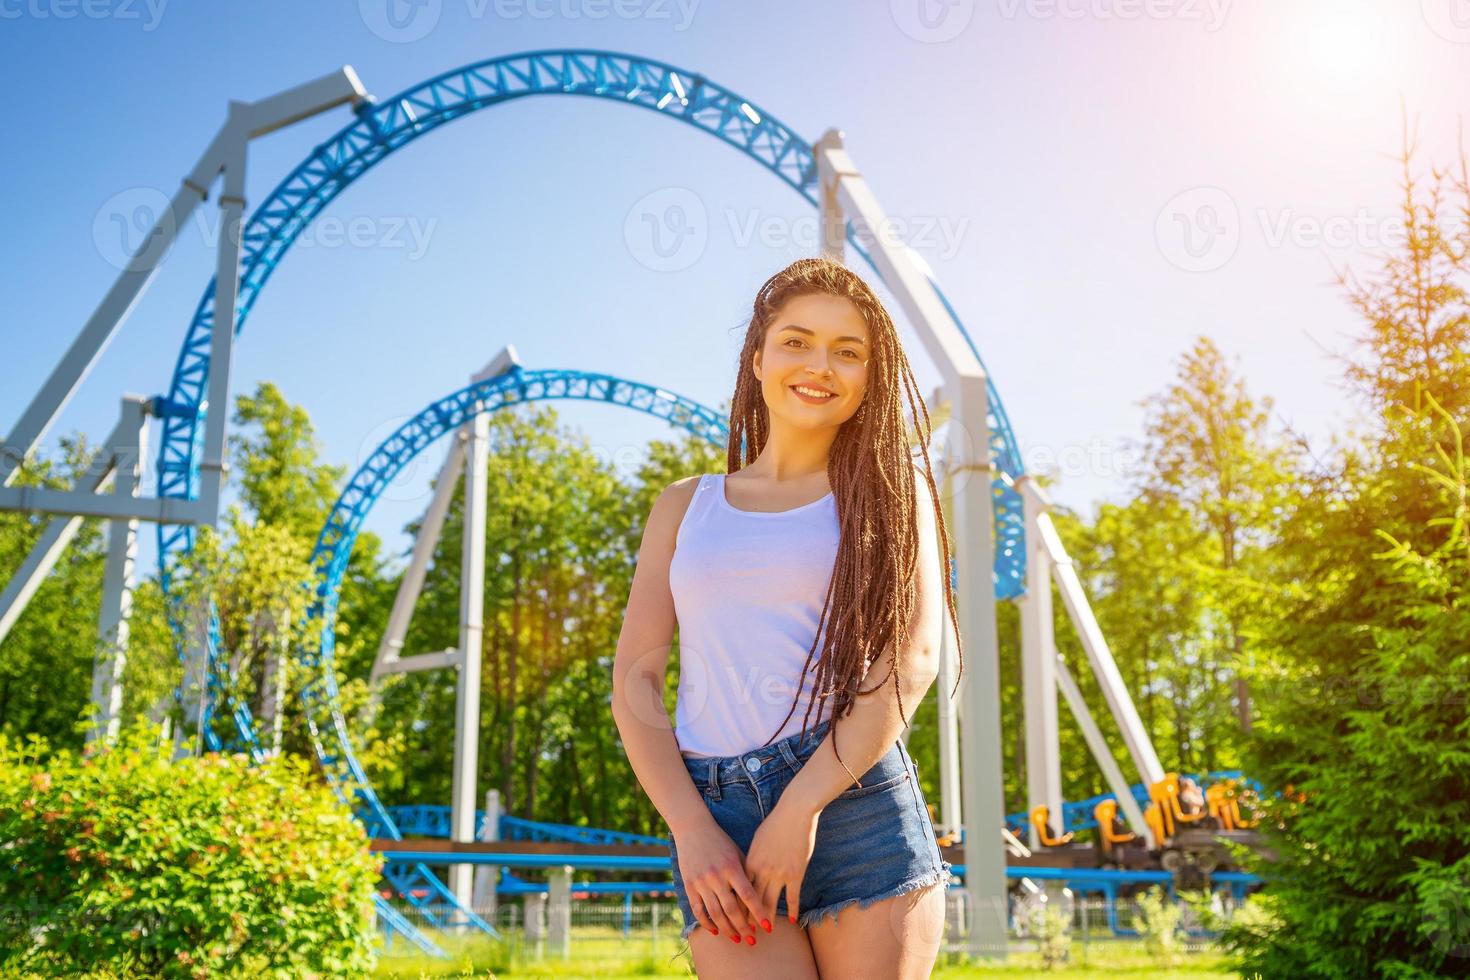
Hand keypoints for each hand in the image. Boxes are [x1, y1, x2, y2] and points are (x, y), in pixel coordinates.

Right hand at [672, 817, 766, 943]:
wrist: (693, 827)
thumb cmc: (720, 840)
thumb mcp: (737, 852)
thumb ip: (746, 873)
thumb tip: (758, 896)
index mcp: (732, 867)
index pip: (748, 895)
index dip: (758, 912)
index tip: (767, 926)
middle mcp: (716, 876)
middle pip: (732, 909)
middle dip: (743, 927)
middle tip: (753, 940)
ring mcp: (701, 882)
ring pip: (715, 913)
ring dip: (727, 929)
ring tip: (736, 939)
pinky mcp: (689, 885)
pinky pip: (698, 909)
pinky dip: (706, 922)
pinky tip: (715, 931)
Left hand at [743, 797, 819, 929]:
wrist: (794, 812)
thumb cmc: (774, 824)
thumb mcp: (757, 841)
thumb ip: (751, 859)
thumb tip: (746, 871)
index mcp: (749, 862)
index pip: (739, 891)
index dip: (736, 907)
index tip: (733, 919)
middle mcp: (761, 871)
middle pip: (751, 901)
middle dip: (748, 919)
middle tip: (746, 932)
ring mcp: (779, 873)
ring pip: (770, 903)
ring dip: (767, 919)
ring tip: (766, 931)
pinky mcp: (795, 873)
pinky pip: (793, 897)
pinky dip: (793, 910)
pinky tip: (793, 921)